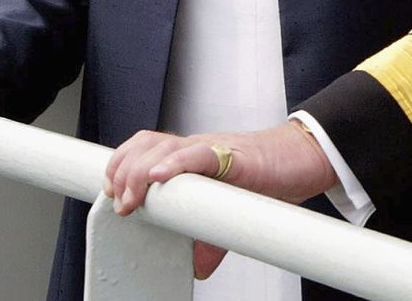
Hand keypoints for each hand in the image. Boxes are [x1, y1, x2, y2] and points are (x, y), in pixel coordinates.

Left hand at [103, 122, 338, 277]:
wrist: (301, 160)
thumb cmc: (266, 178)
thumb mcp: (228, 212)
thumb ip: (209, 235)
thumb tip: (195, 266)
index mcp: (189, 159)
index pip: (143, 149)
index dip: (121, 166)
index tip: (110, 194)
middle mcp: (195, 148)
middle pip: (145, 145)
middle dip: (123, 173)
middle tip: (121, 204)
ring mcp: (210, 148)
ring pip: (162, 146)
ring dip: (139, 171)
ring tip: (134, 196)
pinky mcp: (231, 154)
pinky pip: (198, 154)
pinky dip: (174, 163)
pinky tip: (159, 177)